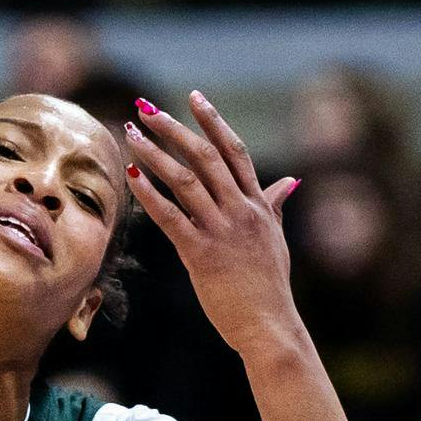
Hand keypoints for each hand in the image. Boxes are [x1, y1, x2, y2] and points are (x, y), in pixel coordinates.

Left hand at [122, 90, 302, 354]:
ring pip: (186, 180)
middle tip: (146, 108)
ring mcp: (222, 230)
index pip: (235, 151)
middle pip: (206, 157)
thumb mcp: (275, 240)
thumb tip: (290, 181)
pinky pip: (171, 218)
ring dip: (155, 154)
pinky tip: (131, 177)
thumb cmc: (268, 285)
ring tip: (130, 134)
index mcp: (257, 205)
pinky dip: (150, 196)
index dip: (214, 121)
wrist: (268, 324)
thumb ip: (275, 206)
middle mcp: (241, 210)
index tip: (194, 96)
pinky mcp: (202, 254)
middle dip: (174, 129)